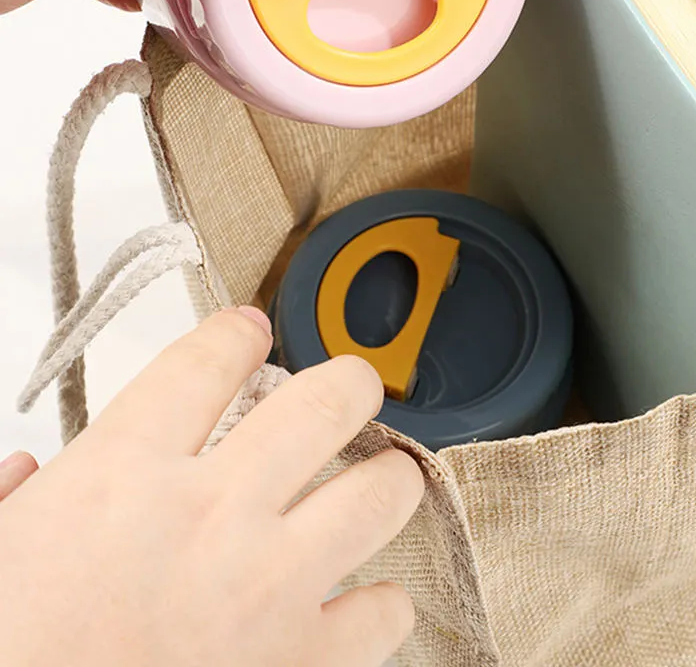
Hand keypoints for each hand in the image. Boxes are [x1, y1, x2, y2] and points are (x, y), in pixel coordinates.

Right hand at [0, 308, 423, 666]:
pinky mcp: (300, 663)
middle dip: (349, 382)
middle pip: (324, 404)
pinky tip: (359, 600)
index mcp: (122, 476)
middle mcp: (209, 516)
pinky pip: (383, 613)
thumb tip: (26, 472)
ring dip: (388, 479)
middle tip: (350, 389)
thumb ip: (15, 500)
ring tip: (381, 477)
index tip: (250, 332)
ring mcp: (266, 588)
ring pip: (378, 494)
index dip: (237, 334)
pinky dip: (382, 604)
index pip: (207, 362)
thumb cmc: (9, 655)